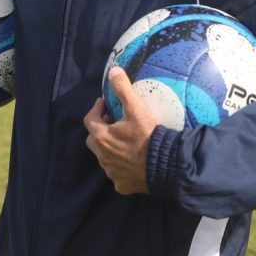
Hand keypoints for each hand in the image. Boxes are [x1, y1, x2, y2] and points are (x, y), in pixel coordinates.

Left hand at [83, 68, 158, 194]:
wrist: (166, 165)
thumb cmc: (149, 136)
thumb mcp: (136, 108)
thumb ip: (123, 88)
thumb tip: (113, 71)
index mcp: (102, 137)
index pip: (89, 119)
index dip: (96, 109)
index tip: (103, 103)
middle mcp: (102, 156)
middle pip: (93, 140)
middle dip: (99, 130)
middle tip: (112, 122)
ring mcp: (111, 172)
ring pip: (104, 158)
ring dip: (109, 149)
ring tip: (123, 141)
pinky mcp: (122, 185)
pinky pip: (117, 174)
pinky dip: (120, 167)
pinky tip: (131, 162)